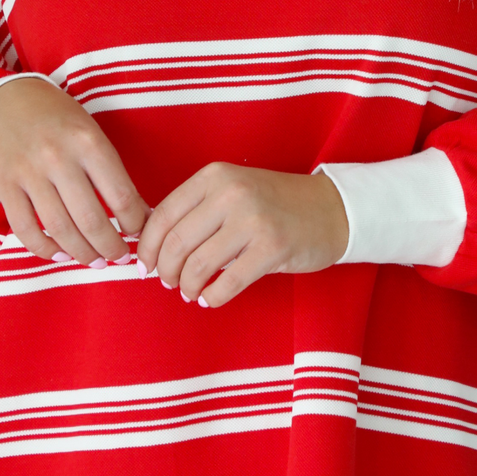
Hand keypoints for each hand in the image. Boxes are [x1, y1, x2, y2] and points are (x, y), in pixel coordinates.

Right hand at [0, 78, 148, 264]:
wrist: (4, 101)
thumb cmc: (58, 119)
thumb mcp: (91, 133)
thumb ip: (113, 172)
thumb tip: (141, 214)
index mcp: (88, 141)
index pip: (122, 196)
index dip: (136, 224)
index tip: (139, 233)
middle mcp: (58, 157)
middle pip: (91, 220)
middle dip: (111, 248)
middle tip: (120, 258)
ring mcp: (28, 173)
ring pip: (60, 229)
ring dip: (82, 254)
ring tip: (96, 261)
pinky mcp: (4, 185)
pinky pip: (25, 229)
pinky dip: (45, 249)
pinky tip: (61, 254)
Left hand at [135, 163, 348, 306]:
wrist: (331, 210)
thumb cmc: (275, 205)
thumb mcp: (233, 191)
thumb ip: (197, 211)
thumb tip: (153, 246)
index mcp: (215, 177)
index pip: (163, 215)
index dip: (147, 246)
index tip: (145, 264)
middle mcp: (231, 193)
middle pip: (177, 243)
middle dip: (165, 270)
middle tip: (169, 283)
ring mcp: (253, 220)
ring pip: (198, 265)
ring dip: (187, 287)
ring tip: (190, 292)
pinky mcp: (272, 248)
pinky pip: (227, 283)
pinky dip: (212, 297)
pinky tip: (210, 298)